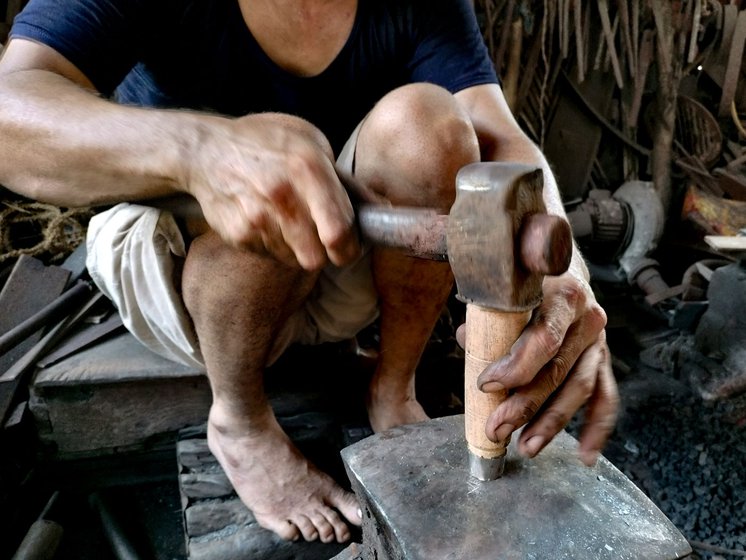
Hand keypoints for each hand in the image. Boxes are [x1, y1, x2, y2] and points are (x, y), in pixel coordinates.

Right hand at [184, 112, 361, 269]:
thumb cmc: (267, 143)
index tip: (350, 248)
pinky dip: (274, 245)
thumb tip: (383, 210)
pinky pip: (270, 255)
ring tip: (291, 221)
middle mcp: (282, 195)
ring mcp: (257, 217)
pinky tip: (267, 220)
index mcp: (308, 168)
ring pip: (295, 260)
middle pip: (317, 258)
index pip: (338, 231)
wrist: (205, 150)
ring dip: (299, 249)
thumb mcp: (311, 144)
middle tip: (325, 242)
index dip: (350, 248)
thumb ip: (347, 182)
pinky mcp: (239, 234)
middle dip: (326, 255)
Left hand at [457, 272, 618, 465]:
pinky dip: (597, 428)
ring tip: (526, 448)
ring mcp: (599, 342)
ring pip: (581, 389)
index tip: (486, 385)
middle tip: (496, 429)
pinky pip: (606, 398)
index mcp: (564, 295)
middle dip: (526, 405)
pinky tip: (585, 454)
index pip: (544, 338)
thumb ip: (486, 308)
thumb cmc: (525, 279)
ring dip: (553, 423)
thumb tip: (468, 338)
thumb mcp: (505, 282)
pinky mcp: (602, 361)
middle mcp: (588, 318)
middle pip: (558, 370)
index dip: (516, 366)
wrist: (563, 267)